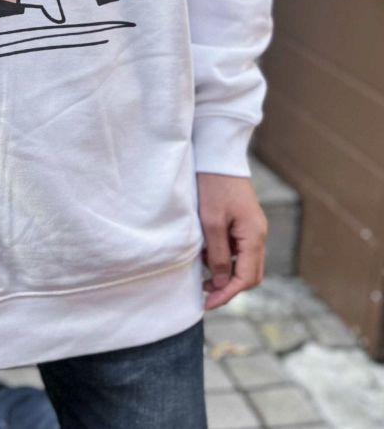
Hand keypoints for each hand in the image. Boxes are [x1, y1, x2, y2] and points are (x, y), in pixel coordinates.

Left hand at [197, 173, 266, 309]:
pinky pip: (239, 248)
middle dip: (228, 286)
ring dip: (225, 271)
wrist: (218, 155)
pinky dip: (225, 257)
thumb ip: (219, 255)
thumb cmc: (213, 186)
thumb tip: (222, 283)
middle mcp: (259, 234)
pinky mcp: (245, 222)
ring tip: (201, 272)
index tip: (207, 303)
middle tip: (204, 293)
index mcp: (254, 236)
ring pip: (244, 262)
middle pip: (250, 274)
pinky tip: (207, 254)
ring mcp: (253, 228)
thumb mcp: (211, 222)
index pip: (246, 278)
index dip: (227, 294)